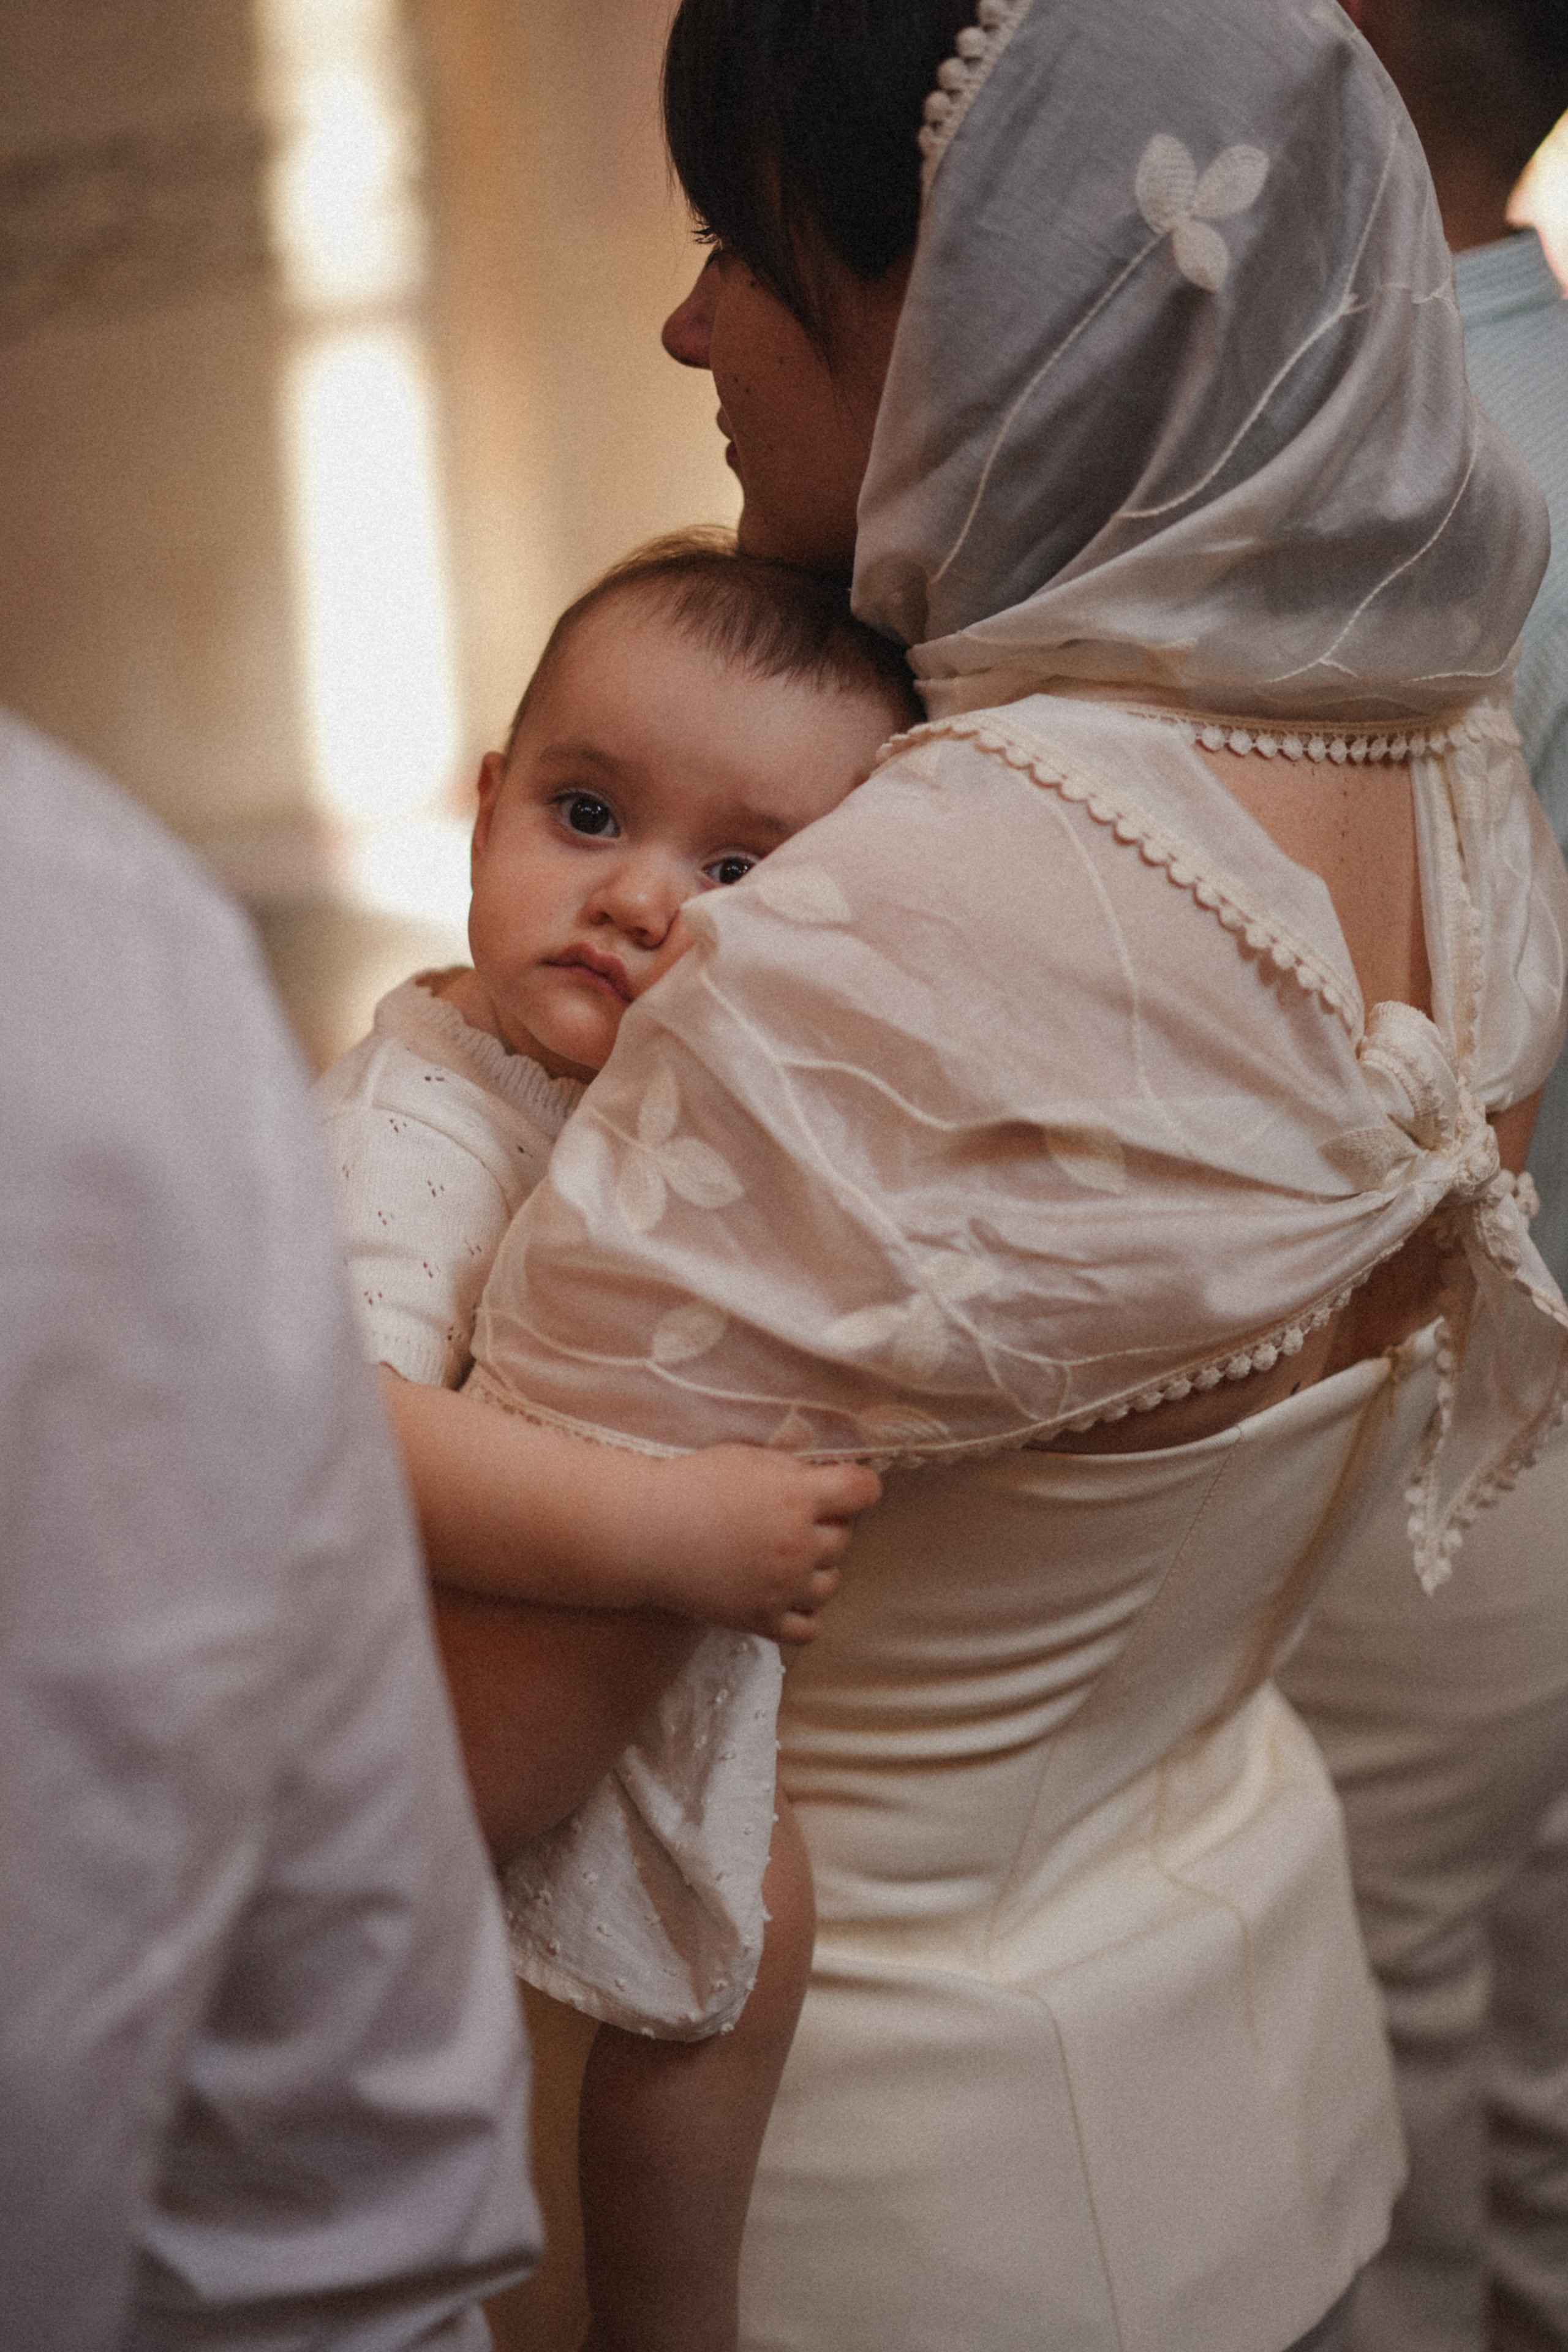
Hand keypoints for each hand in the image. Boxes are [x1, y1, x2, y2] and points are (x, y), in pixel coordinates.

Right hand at [632, 1447, 880, 1641]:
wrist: (643, 1533)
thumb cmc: (692, 1485)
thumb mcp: (748, 1458)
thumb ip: (793, 1469)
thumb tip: (827, 1479)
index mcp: (797, 1497)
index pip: (864, 1490)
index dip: (858, 1486)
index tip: (845, 1487)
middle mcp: (798, 1545)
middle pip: (844, 1536)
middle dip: (825, 1524)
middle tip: (789, 1517)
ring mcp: (782, 1588)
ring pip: (832, 1581)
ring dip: (816, 1567)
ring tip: (783, 1555)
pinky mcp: (761, 1620)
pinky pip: (810, 1628)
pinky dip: (805, 1612)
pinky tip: (787, 1594)